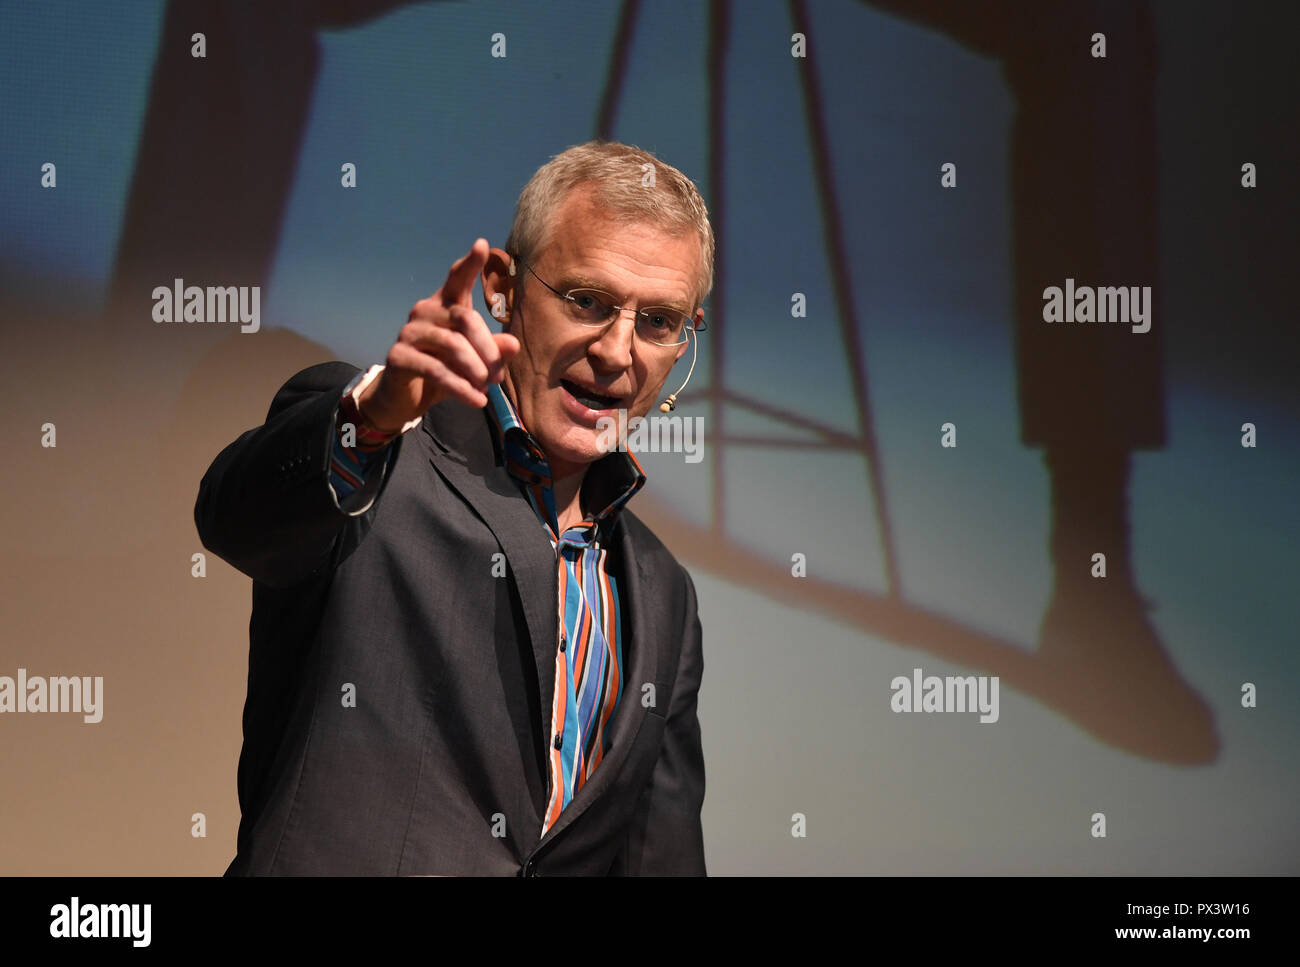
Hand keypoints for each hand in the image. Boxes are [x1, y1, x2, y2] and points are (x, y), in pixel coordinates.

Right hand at [358, 238, 519, 430]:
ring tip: (487, 388)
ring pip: (452, 345)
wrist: (405, 398)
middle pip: (465, 318)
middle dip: (487, 348)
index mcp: (444, 306)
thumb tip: (513, 345)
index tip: (481, 244)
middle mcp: (424, 312)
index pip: (456, 280)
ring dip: (475, 370)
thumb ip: (493, 352)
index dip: (469, 264)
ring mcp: (409, 332)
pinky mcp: (398, 357)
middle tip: (498, 376)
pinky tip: (476, 400)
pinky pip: (436, 370)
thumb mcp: (473, 363)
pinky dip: (461, 388)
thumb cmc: (444, 372)